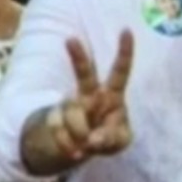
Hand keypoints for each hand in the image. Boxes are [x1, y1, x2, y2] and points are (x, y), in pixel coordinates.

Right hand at [48, 32, 133, 162]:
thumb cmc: (109, 136)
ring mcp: (71, 103)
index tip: (126, 30)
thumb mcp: (119, 141)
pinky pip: (58, 129)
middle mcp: (90, 93)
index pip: (120, 71)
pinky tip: (75, 150)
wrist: (83, 147)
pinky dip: (67, 145)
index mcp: (113, 94)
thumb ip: (111, 138)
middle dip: (78, 57)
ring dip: (80, 135)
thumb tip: (93, 140)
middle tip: (70, 39)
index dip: (125, 52)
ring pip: (72, 114)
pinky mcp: (54, 115)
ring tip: (87, 146)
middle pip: (84, 73)